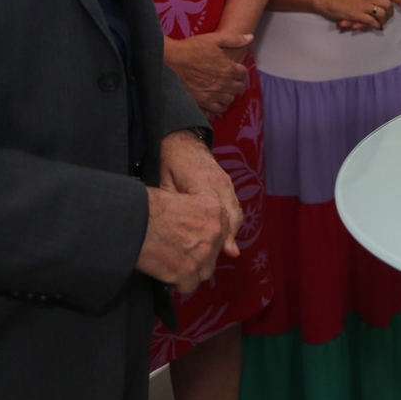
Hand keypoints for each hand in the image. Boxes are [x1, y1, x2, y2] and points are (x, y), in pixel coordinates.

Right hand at [136, 186, 226, 292]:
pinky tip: (169, 279)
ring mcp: (203, 253)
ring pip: (206, 271)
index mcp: (214, 209)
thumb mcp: (181, 198)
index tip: (194, 242)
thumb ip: (196, 212)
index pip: (222, 230)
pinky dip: (180, 285)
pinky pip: (190, 285)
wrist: (131, 222)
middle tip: (181, 255)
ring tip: (176, 269)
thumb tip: (194, 225)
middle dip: (200, 255)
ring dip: (193, 271)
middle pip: (214, 251)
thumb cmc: (148, 206)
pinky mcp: (188, 271)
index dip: (207, 238)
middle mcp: (215, 231)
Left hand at [161, 130, 242, 258]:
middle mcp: (221, 184)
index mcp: (205, 183)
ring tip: (225, 253)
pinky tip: (228, 238)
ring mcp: (227, 183)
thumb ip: (174, 207)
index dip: (217, 236)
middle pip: (231, 217)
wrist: (183, 140)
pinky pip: (234, 208)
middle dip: (226, 240)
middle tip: (217, 259)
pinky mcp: (228, 184)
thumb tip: (173, 233)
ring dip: (231, 233)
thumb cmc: (169, 163)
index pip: (216, 215)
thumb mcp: (165, 185)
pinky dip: (232, 224)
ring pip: (235, 213)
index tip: (216, 254)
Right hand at [164, 34, 250, 116]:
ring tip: (222, 91)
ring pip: (229, 99)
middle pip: (238, 87)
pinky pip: (217, 108)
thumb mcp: (215, 39)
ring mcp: (214, 93)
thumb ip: (234, 40)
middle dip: (235, 83)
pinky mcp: (202, 101)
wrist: (170, 60)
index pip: (243, 73)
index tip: (234, 70)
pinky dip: (219, 106)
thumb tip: (250, 37)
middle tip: (229, 81)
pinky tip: (215, 101)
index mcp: (229, 67)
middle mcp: (224, 82)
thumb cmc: (192, 48)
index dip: (239, 71)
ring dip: (228, 94)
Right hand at [313, 0, 393, 31]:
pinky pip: (372, 21)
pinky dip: (377, 26)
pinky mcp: (357, 15)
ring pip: (381, 13)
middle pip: (387, 4)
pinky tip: (378, 28)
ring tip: (382, 23)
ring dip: (383, 20)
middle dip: (390, 12)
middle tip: (388, 16)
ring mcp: (363, 6)